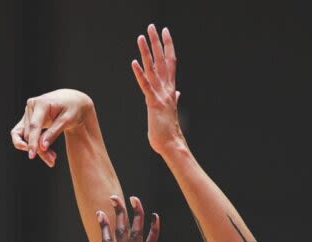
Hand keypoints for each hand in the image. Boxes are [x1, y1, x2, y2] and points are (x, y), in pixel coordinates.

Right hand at [10, 88, 92, 167]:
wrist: (72, 101)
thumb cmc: (72, 108)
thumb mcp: (67, 120)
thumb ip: (53, 133)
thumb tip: (41, 147)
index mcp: (41, 103)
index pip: (34, 126)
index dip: (32, 142)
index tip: (32, 156)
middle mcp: (31, 105)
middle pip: (30, 134)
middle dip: (39, 149)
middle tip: (52, 160)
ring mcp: (28, 111)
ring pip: (26, 137)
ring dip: (37, 149)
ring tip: (52, 157)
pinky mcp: (28, 118)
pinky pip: (23, 134)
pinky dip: (31, 144)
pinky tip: (42, 152)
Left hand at [131, 25, 183, 158]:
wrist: (173, 145)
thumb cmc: (169, 131)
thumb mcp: (171, 111)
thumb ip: (174, 99)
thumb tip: (178, 93)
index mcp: (170, 89)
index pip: (170, 62)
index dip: (168, 46)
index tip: (165, 32)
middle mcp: (166, 89)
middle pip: (162, 60)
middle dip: (157, 42)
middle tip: (152, 26)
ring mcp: (160, 95)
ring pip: (153, 69)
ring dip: (146, 52)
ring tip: (141, 37)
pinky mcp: (153, 103)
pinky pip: (145, 86)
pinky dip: (139, 74)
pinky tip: (133, 63)